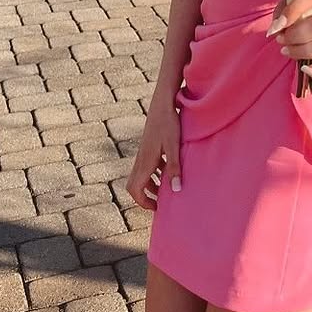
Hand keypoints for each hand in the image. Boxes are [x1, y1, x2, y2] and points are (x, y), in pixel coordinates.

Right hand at [125, 92, 181, 209]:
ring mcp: (143, 152)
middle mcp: (141, 159)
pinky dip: (154, 173)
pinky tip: (168, 169)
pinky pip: (147, 166)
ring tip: (165, 189)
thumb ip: (175, 168)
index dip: (144, 203)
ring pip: (141, 175)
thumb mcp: (174, 146)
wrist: (162, 103)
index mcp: (145, 162)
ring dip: (150, 185)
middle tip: (159, 203)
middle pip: (134, 185)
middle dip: (144, 196)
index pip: (135, 191)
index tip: (157, 208)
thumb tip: (176, 190)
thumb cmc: (169, 123)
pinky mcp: (148, 145)